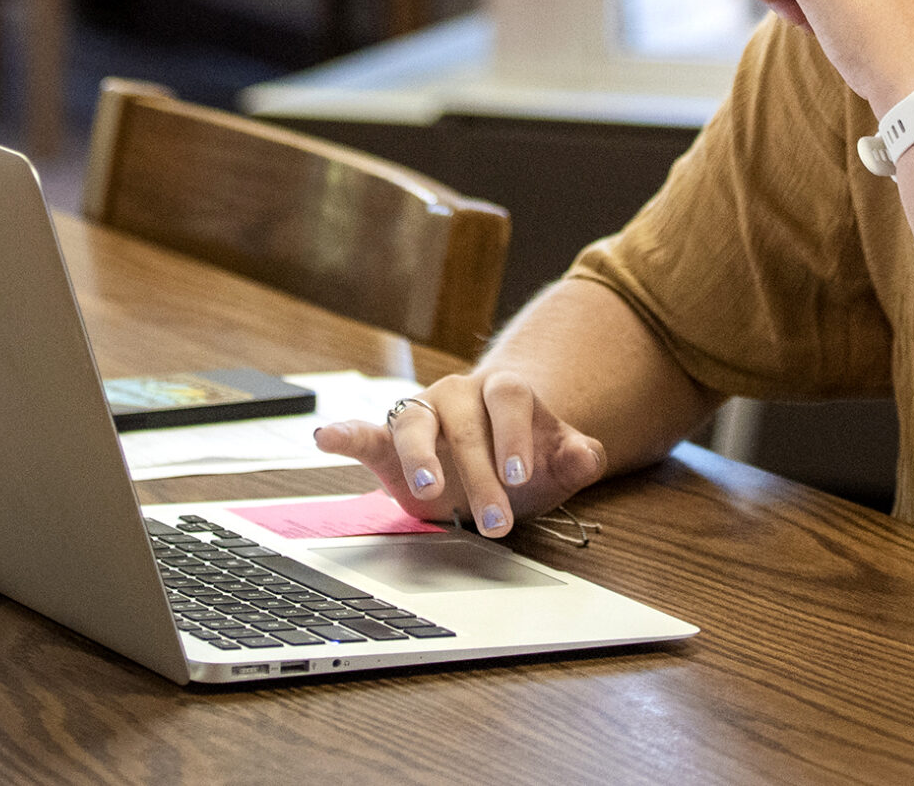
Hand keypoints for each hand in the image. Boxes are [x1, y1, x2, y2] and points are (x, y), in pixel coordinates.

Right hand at [310, 370, 607, 538]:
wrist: (493, 458)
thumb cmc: (525, 460)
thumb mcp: (557, 463)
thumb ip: (578, 458)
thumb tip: (586, 454)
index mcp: (503, 391)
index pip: (509, 399)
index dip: (515, 435)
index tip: (521, 476)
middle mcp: (459, 394)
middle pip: (466, 426)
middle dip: (481, 475)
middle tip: (497, 522)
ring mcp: (422, 412)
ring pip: (414, 422)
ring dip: (420, 453)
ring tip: (427, 487)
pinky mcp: (388, 440)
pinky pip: (365, 432)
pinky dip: (344, 433)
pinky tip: (326, 437)